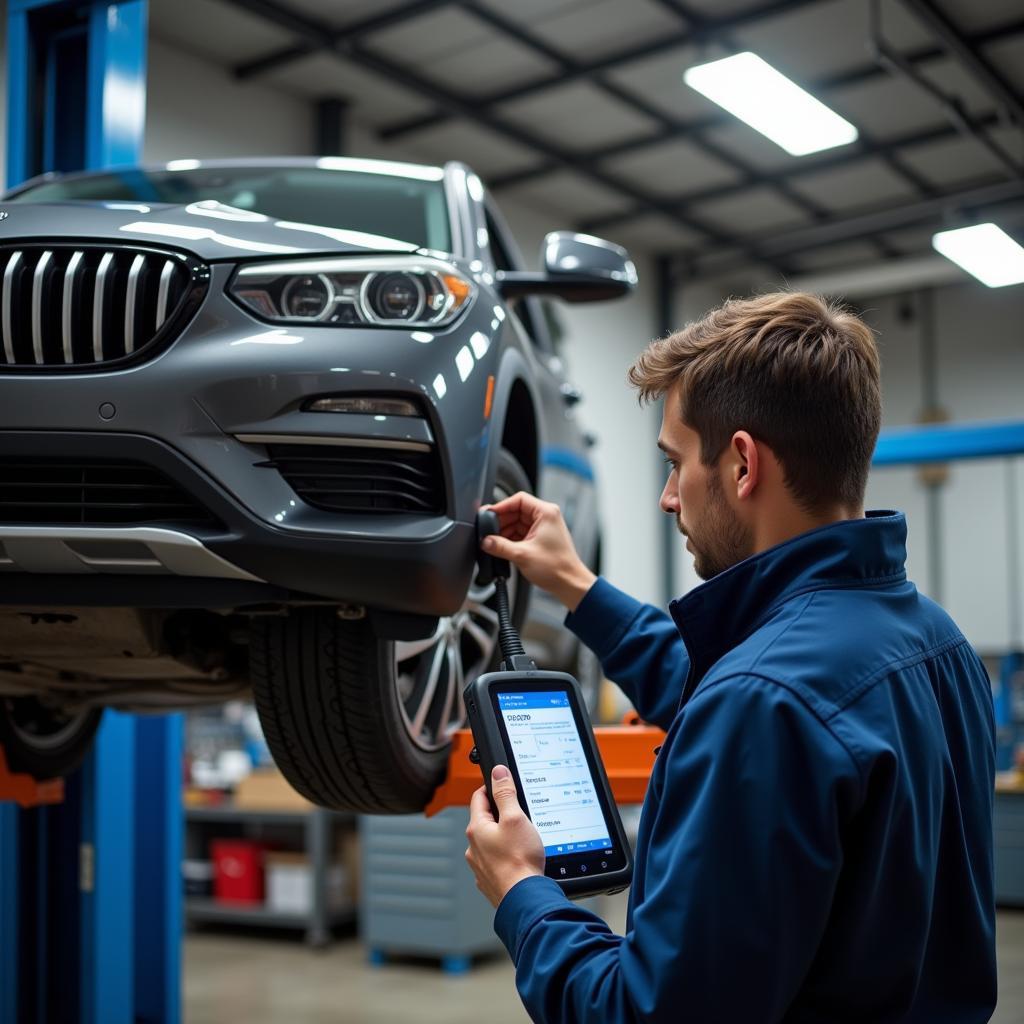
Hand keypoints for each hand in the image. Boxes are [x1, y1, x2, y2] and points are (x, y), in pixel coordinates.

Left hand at [465, 765, 544, 907]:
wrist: (524, 899)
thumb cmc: (519, 861)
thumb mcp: (515, 818)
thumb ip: (505, 793)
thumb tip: (498, 772)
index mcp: (476, 829)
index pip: (479, 798)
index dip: (491, 788)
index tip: (502, 785)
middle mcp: (473, 848)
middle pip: (484, 821)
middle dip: (499, 814)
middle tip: (518, 813)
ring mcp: (480, 866)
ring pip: (489, 843)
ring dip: (502, 837)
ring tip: (521, 839)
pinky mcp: (489, 881)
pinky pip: (495, 862)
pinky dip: (505, 857)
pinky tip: (518, 859)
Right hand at [481, 492, 596, 610]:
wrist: (569, 583)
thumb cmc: (557, 568)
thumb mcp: (522, 555)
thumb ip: (500, 546)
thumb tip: (485, 541)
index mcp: (546, 513)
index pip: (519, 499)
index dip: (501, 506)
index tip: (488, 514)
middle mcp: (546, 517)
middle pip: (516, 511)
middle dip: (501, 521)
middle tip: (488, 531)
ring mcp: (543, 527)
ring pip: (517, 523)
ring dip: (505, 532)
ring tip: (494, 542)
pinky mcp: (540, 538)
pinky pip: (521, 533)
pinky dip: (510, 539)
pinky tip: (502, 547)